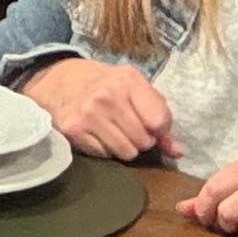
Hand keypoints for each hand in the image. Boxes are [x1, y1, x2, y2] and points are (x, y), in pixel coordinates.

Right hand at [20, 57, 173, 161]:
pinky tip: (97, 134)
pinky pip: (105, 155)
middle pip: (144, 141)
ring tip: (114, 131)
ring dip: (124, 147)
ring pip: (126, 153)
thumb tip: (177, 152)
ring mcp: (89, 114)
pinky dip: (104, 149)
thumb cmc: (105, 85)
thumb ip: (160, 115)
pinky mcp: (74, 130)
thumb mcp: (134, 88)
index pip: (160, 121)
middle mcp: (108, 96)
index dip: (160, 130)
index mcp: (129, 81)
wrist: (60, 81)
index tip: (151, 126)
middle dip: (141, 139)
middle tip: (128, 128)